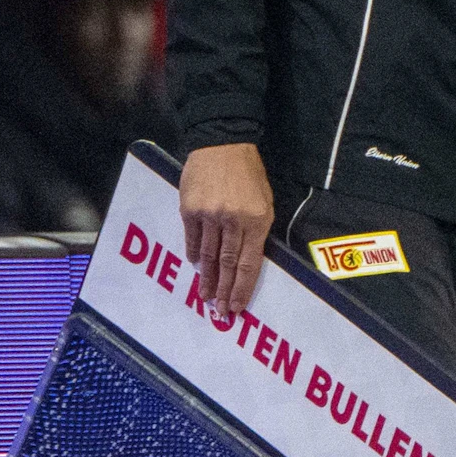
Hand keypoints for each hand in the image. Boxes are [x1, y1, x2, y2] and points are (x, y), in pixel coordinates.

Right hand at [179, 142, 273, 317]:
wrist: (223, 142)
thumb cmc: (249, 172)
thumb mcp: (265, 199)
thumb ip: (258, 228)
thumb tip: (248, 258)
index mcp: (257, 219)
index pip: (249, 262)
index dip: (242, 288)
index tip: (237, 307)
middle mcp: (233, 220)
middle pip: (227, 264)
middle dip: (224, 291)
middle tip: (220, 313)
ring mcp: (209, 215)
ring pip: (207, 255)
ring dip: (207, 279)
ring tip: (206, 298)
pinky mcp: (190, 209)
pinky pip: (192, 239)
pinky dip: (194, 255)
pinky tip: (196, 267)